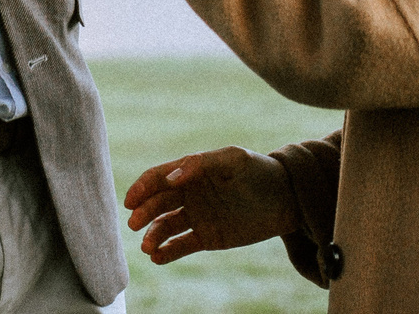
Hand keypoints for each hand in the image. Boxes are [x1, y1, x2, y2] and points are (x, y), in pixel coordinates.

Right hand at [122, 147, 298, 264]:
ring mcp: (197, 216)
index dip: (142, 187)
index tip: (131, 201)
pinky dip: (167, 253)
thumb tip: (171, 177)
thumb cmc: (260, 172)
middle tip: (135, 225)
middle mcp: (189, 193)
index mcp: (192, 171)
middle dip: (143, 214)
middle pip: (157, 203)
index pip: (158, 177)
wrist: (288, 201)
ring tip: (148, 248)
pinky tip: (158, 258)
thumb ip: (202, 163)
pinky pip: (181, 246)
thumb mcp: (234, 160)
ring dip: (153, 236)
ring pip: (166, 227)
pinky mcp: (207, 237)